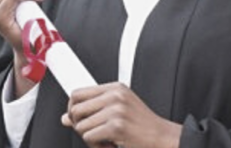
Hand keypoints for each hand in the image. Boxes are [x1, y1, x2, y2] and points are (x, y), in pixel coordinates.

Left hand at [61, 83, 180, 147]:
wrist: (164, 138)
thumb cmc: (143, 126)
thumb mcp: (118, 111)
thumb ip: (93, 111)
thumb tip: (66, 118)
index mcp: (114, 88)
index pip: (77, 93)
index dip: (72, 109)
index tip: (76, 119)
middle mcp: (114, 96)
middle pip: (75, 109)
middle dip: (78, 125)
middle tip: (91, 133)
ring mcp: (115, 110)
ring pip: (80, 125)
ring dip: (89, 138)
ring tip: (104, 141)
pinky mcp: (116, 126)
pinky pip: (89, 137)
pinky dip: (96, 146)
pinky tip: (108, 146)